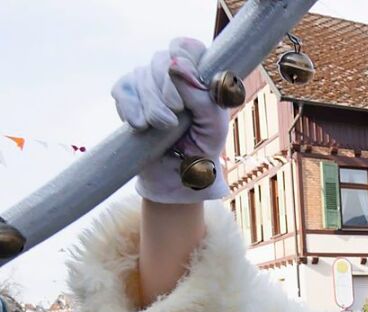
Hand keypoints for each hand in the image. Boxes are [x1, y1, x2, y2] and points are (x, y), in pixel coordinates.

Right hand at [111, 38, 228, 202]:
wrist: (176, 177)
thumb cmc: (203, 149)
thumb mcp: (214, 126)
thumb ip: (203, 97)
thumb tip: (177, 66)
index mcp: (199, 75)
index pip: (186, 47)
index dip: (183, 63)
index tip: (185, 94)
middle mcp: (173, 74)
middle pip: (160, 60)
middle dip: (164, 92)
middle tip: (172, 120)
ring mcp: (148, 82)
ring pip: (140, 76)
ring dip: (150, 106)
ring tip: (161, 128)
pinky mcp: (128, 96)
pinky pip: (122, 90)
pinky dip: (130, 109)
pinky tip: (140, 126)